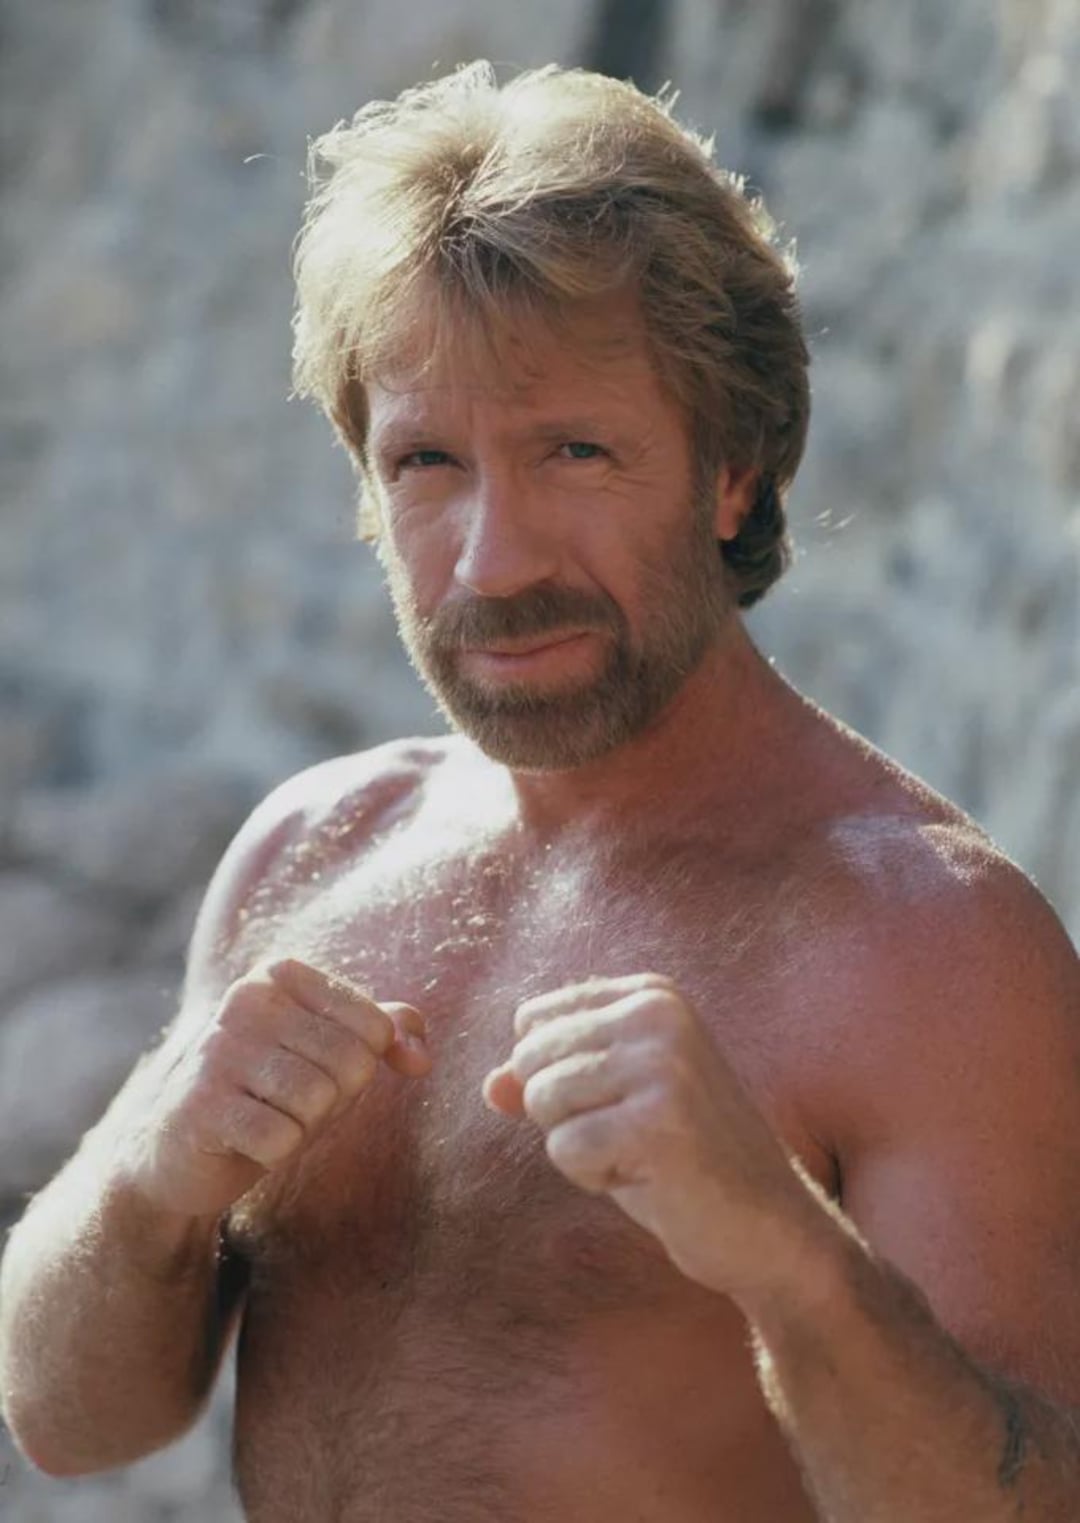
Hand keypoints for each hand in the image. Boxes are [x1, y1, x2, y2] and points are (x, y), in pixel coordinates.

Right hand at [114, 957, 430, 1217]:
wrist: (181, 1149)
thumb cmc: (269, 1093)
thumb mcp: (332, 1055)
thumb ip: (387, 1034)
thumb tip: (422, 1058)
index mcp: (281, 974)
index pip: (376, 1027)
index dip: (359, 1068)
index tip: (314, 1071)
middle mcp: (245, 998)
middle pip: (351, 1064)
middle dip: (332, 1101)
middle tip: (288, 1103)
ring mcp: (217, 1048)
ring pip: (318, 1101)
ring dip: (302, 1127)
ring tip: (265, 1117)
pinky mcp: (200, 1104)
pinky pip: (282, 1139)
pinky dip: (274, 1152)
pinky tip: (242, 1140)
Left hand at [483, 972, 824, 1301]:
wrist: (769, 1225)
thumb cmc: (682, 1160)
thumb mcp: (611, 1103)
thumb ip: (548, 1081)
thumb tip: (491, 1086)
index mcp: (651, 994)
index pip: (534, 1020)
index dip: (556, 1078)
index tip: (622, 1102)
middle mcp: (658, 1014)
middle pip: (531, 1059)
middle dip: (564, 1114)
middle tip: (633, 1137)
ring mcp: (662, 1064)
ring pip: (542, 1100)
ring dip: (579, 1145)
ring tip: (642, 1154)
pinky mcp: (658, 1121)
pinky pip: (565, 1148)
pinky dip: (593, 1177)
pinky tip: (650, 1178)